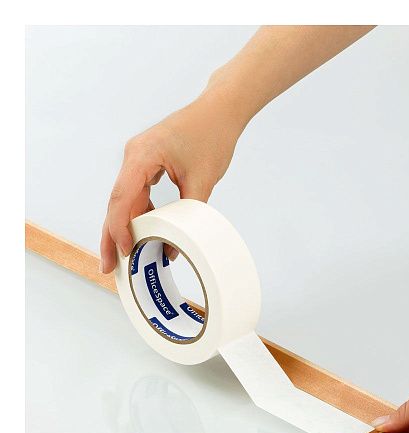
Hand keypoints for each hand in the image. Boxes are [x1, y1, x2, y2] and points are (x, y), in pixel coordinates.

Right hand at [100, 88, 245, 272]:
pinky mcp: (147, 162)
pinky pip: (137, 192)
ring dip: (124, 226)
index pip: (123, 198)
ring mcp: (138, 158)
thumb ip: (188, 213)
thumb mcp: (202, 180)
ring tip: (124, 255)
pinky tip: (144, 231)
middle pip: (116, 202)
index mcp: (142, 155)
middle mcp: (134, 156)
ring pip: (125, 199)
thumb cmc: (212, 136)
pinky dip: (139, 213)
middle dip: (111, 235)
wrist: (220, 110)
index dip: (119, 228)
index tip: (123, 251)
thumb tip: (173, 246)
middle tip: (109, 266)